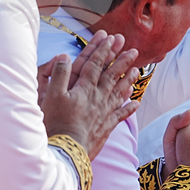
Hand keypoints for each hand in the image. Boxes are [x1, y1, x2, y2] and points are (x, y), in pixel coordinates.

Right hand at [40, 33, 139, 159]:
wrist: (68, 150)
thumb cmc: (56, 124)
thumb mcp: (51, 96)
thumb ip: (59, 74)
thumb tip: (64, 55)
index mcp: (85, 89)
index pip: (95, 65)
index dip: (103, 51)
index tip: (111, 39)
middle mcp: (98, 98)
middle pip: (112, 75)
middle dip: (122, 61)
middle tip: (134, 50)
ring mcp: (105, 112)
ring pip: (119, 91)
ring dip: (129, 80)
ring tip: (137, 70)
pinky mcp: (107, 126)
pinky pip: (121, 114)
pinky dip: (129, 107)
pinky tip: (136, 102)